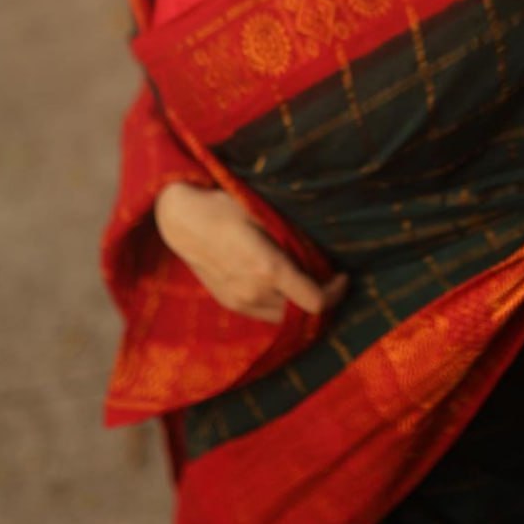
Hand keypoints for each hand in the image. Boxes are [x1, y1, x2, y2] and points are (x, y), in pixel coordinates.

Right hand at [154, 182, 347, 322]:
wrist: (181, 219)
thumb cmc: (225, 206)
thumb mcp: (265, 213)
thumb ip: (294, 236)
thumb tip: (324, 249)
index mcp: (268, 269)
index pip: (314, 301)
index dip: (335, 292)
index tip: (342, 275)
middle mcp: (255, 292)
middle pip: (302, 312)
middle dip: (320, 297)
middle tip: (327, 275)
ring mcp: (240, 302)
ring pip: (284, 317)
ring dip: (300, 304)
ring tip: (306, 280)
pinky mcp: (230, 303)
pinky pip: (265, 314)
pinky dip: (281, 304)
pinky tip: (283, 284)